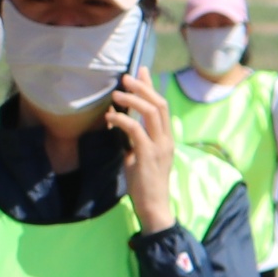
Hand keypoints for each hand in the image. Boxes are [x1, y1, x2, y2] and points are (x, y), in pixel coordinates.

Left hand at [104, 68, 177, 232]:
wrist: (153, 206)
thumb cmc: (144, 183)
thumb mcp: (139, 155)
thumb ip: (134, 138)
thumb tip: (119, 119)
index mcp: (166, 138)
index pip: (161, 106)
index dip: (151, 87)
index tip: (140, 70)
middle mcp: (167, 139)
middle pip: (159, 104)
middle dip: (142, 87)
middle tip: (126, 77)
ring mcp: (159, 146)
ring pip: (151, 112)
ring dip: (132, 100)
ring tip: (116, 94)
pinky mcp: (148, 155)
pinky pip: (136, 130)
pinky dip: (122, 120)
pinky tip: (110, 118)